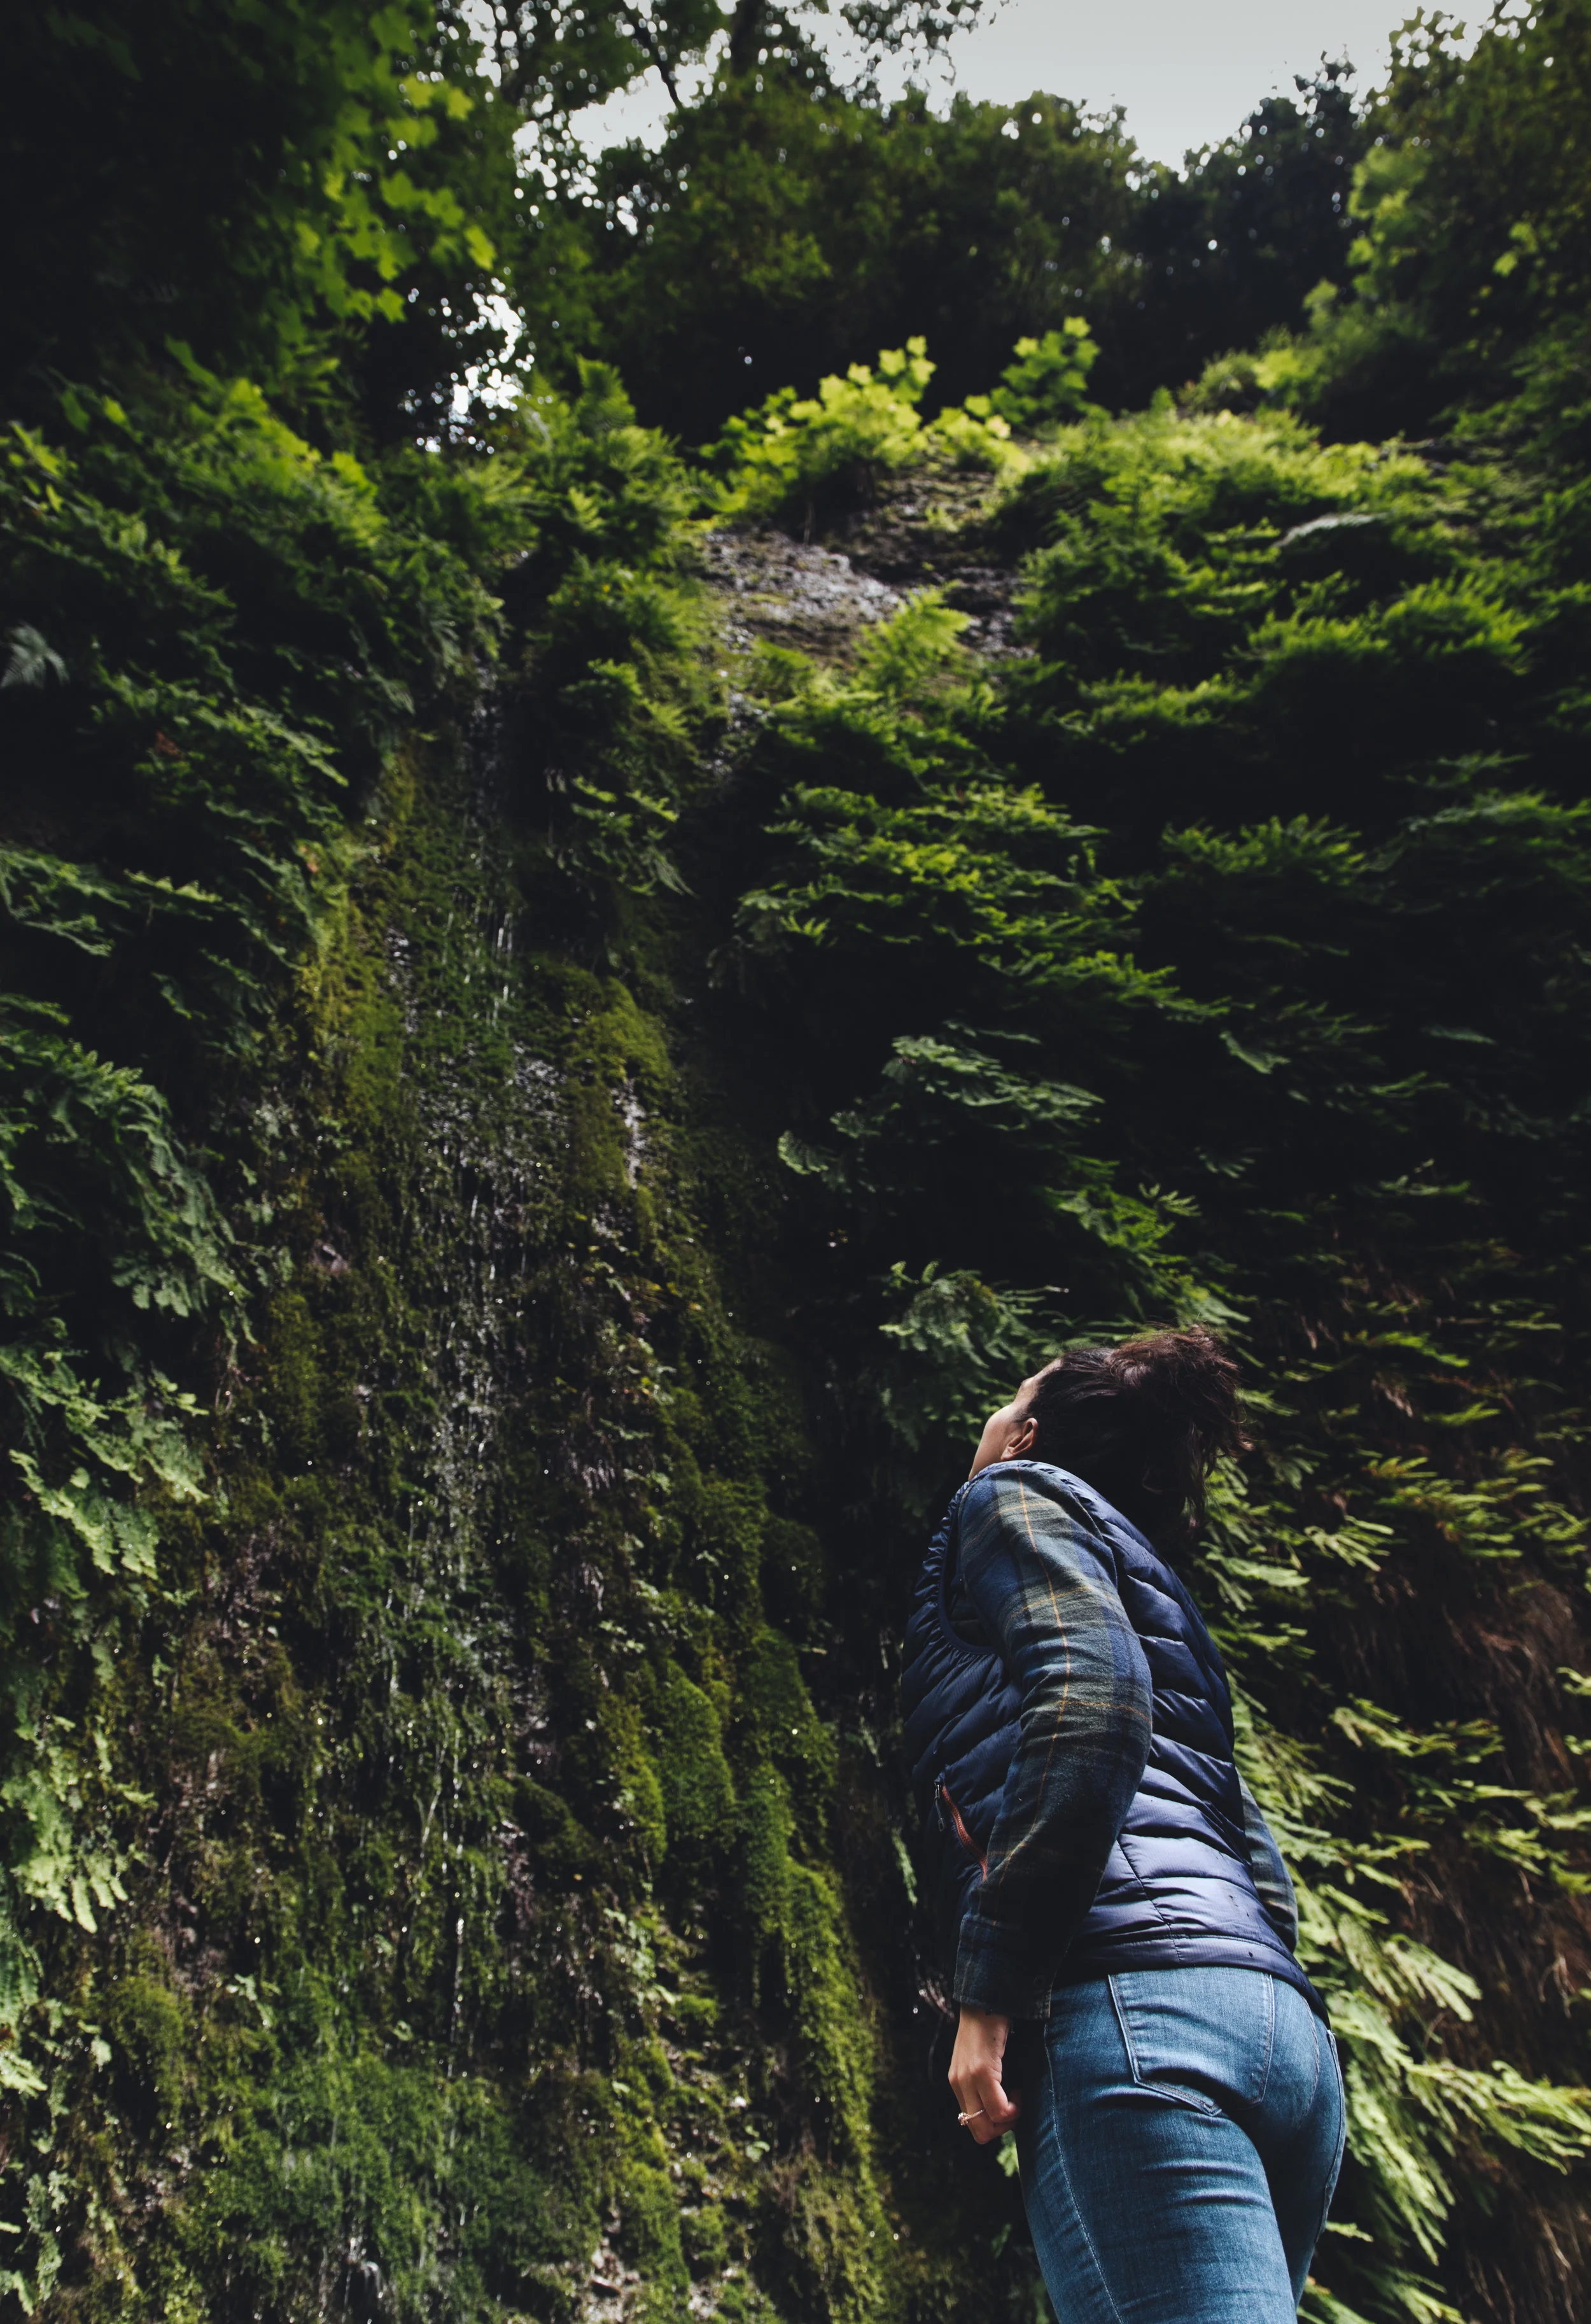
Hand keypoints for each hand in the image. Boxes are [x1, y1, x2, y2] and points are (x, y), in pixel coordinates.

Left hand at [949, 2004, 1019, 2145]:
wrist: (988, 1996)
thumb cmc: (993, 2027)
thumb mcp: (984, 2057)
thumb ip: (987, 2081)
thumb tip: (1004, 2107)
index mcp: (959, 2083)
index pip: (973, 2125)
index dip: (996, 2124)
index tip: (1010, 2104)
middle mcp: (959, 2083)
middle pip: (980, 2133)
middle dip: (1003, 2127)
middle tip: (1016, 2105)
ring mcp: (967, 2078)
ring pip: (988, 2126)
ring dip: (1009, 2118)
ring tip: (1018, 2095)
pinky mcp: (981, 2070)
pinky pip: (998, 2108)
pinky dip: (1014, 2108)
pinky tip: (1019, 2089)